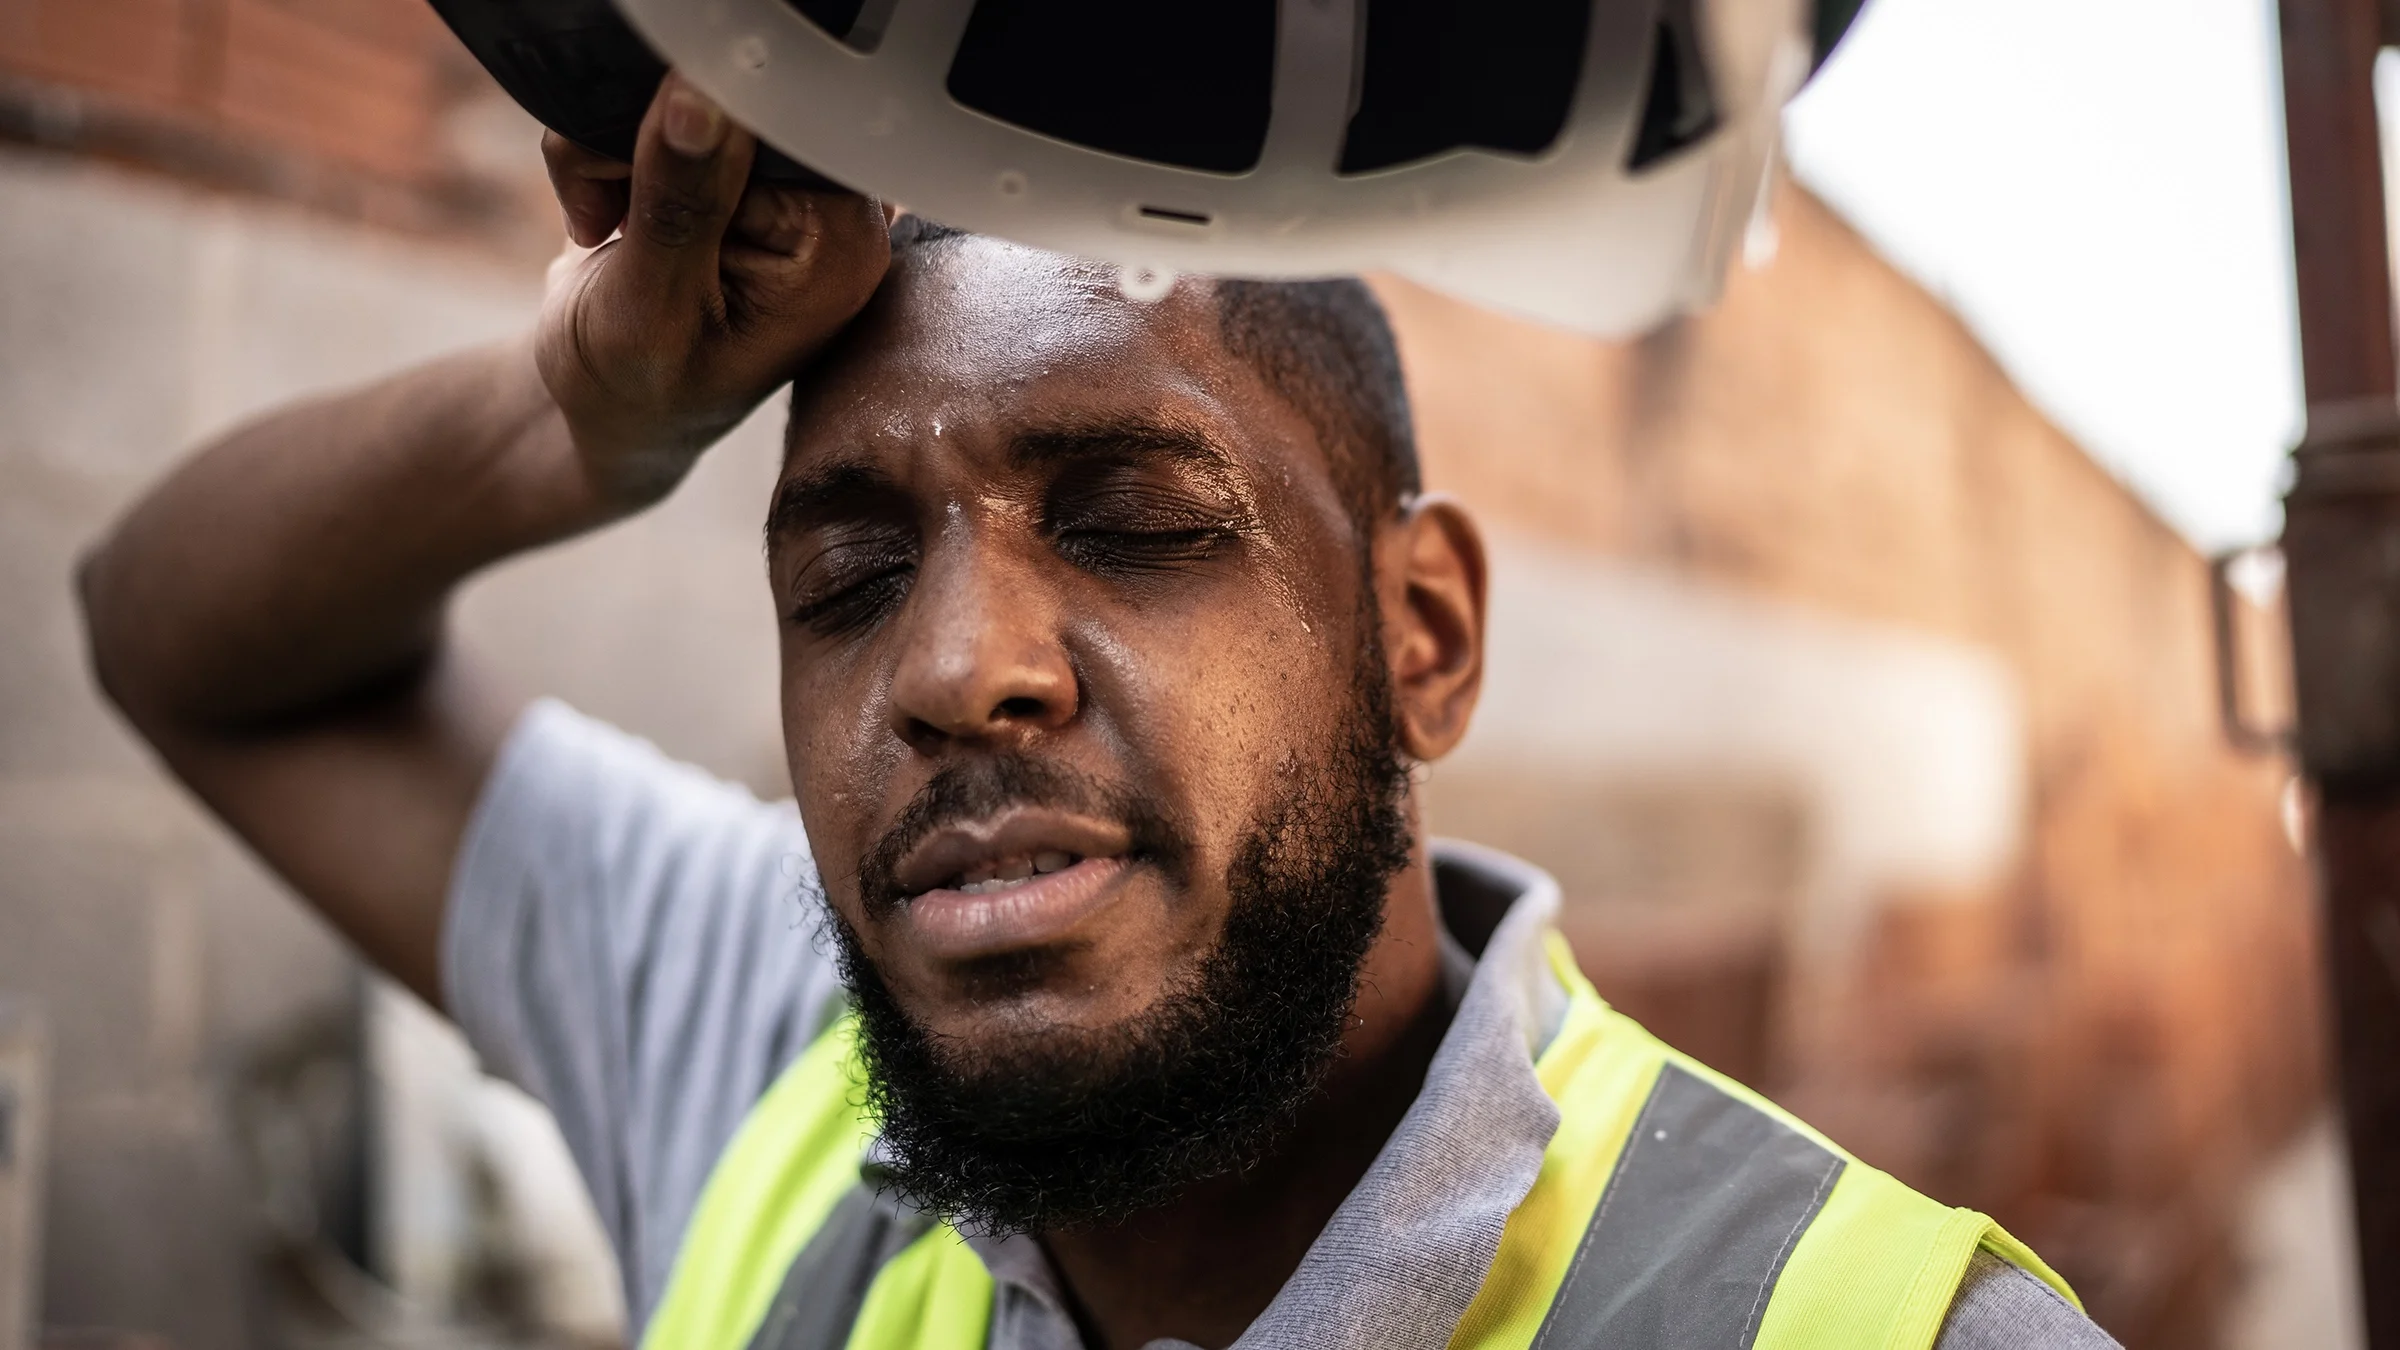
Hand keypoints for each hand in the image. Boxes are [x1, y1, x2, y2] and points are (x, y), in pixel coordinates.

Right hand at [537, 72, 890, 508]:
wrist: (606, 410)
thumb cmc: (636, 387)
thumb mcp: (650, 308)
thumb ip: (679, 206)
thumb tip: (700, 99)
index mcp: (841, 246)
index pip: (773, 122)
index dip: (694, 137)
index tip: (643, 200)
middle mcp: (829, 210)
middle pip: (732, 100)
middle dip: (644, 143)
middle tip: (613, 222)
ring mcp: (784, 189)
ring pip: (684, 96)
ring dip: (614, 148)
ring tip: (608, 225)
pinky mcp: (734, 171)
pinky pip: (662, 110)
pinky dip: (610, 150)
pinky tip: (611, 215)